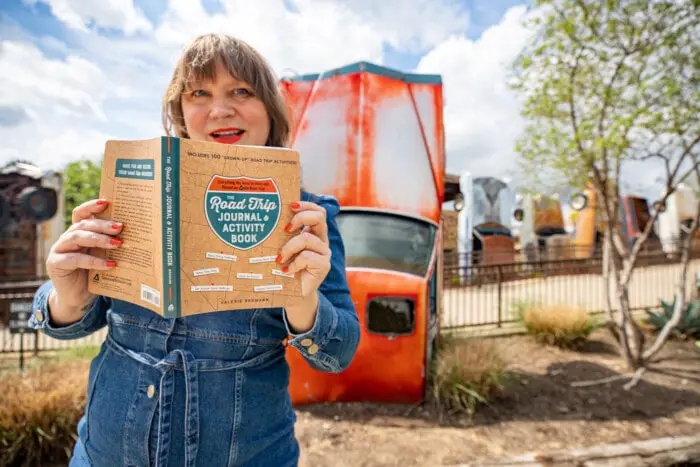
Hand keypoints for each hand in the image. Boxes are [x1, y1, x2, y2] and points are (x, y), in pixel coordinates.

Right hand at [45, 199, 123, 310]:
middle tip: (120, 227)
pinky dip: (93, 261)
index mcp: (78, 233)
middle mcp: (67, 238)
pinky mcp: (55, 263)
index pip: (81, 214)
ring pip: (77, 237)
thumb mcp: (104, 257)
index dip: (91, 206)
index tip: (106, 202)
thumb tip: (138, 237)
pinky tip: (110, 265)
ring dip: (99, 239)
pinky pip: (75, 259)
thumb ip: (112, 246)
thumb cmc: (95, 275)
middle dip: (102, 224)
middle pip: (83, 225)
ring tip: (117, 243)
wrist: (78, 298)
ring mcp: (59, 249)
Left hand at [277, 201, 331, 331]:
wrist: (292, 295)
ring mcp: (324, 253)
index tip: (290, 205)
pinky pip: (307, 257)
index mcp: (313, 233)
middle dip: (300, 218)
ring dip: (289, 247)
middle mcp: (321, 240)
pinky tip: (288, 270)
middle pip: (319, 216)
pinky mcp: (323, 266)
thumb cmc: (284, 269)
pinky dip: (294, 263)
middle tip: (286, 228)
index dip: (306, 204)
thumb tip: (264, 219)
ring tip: (279, 258)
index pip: (317, 210)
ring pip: (307, 238)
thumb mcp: (282, 248)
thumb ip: (281, 235)